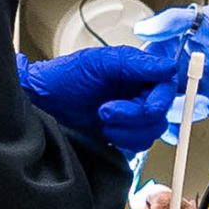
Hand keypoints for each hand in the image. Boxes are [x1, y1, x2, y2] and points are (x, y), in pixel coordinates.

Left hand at [19, 47, 179, 155]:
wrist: (40, 105)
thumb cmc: (62, 79)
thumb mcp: (98, 62)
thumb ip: (135, 63)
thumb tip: (168, 67)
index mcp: (136, 71)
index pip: (167, 84)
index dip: (162, 97)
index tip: (150, 104)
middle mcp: (136, 93)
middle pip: (161, 112)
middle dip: (135, 115)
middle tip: (108, 111)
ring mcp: (129, 117)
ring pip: (151, 131)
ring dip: (127, 130)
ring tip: (103, 121)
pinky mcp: (122, 137)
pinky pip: (139, 145)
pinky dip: (123, 142)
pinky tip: (105, 134)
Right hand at [134, 5, 208, 133]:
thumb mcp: (205, 19)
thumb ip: (173, 21)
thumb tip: (143, 28)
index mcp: (171, 46)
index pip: (144, 64)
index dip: (140, 74)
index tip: (141, 81)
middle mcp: (178, 68)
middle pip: (150, 90)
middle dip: (149, 99)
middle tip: (155, 101)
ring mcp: (191, 88)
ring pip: (165, 107)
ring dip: (167, 112)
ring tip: (180, 106)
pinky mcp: (205, 104)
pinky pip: (187, 118)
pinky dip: (184, 122)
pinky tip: (196, 110)